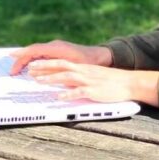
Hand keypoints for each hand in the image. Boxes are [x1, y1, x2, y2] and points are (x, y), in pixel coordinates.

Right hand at [9, 40, 112, 75]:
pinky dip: (33, 61)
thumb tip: (33, 72)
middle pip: (32, 51)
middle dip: (20, 60)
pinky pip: (41, 55)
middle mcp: (54, 46)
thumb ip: (52, 69)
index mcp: (56, 47)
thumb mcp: (70, 67)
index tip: (11, 60)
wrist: (99, 56)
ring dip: (26, 61)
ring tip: (16, 71)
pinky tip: (30, 69)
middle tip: (12, 72)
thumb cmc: (87, 61)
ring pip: (36, 53)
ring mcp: (55, 48)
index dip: (21, 55)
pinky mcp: (57, 52)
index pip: (34, 50)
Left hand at [26, 59, 158, 105]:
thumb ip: (80, 77)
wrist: (128, 82)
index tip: (33, 65)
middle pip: (61, 66)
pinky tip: (59, 97)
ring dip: (52, 78)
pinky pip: (79, 92)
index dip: (46, 63)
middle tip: (30, 69)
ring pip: (67, 77)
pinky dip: (68, 94)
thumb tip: (64, 82)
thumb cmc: (110, 81)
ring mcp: (88, 80)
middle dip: (44, 67)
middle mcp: (84, 71)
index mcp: (83, 67)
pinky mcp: (94, 91)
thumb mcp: (93, 76)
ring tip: (39, 81)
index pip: (61, 62)